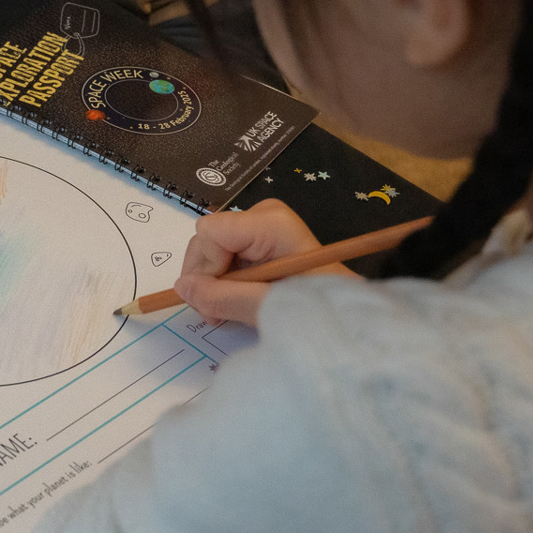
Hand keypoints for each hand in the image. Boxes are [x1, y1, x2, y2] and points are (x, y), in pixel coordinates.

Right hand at [174, 199, 343, 325]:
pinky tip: (233, 302)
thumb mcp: (268, 308)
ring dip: (210, 284)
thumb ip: (223, 298)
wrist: (349, 316)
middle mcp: (262, 215)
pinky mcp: (257, 241)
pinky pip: (221, 256)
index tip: (220, 298)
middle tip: (216, 313)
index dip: (206, 267)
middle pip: (205, 240)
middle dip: (204, 277)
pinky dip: (220, 282)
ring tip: (225, 312)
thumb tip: (183, 288)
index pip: (209, 233)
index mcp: (270, 223)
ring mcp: (259, 227)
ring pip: (208, 250)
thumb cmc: (318, 311)